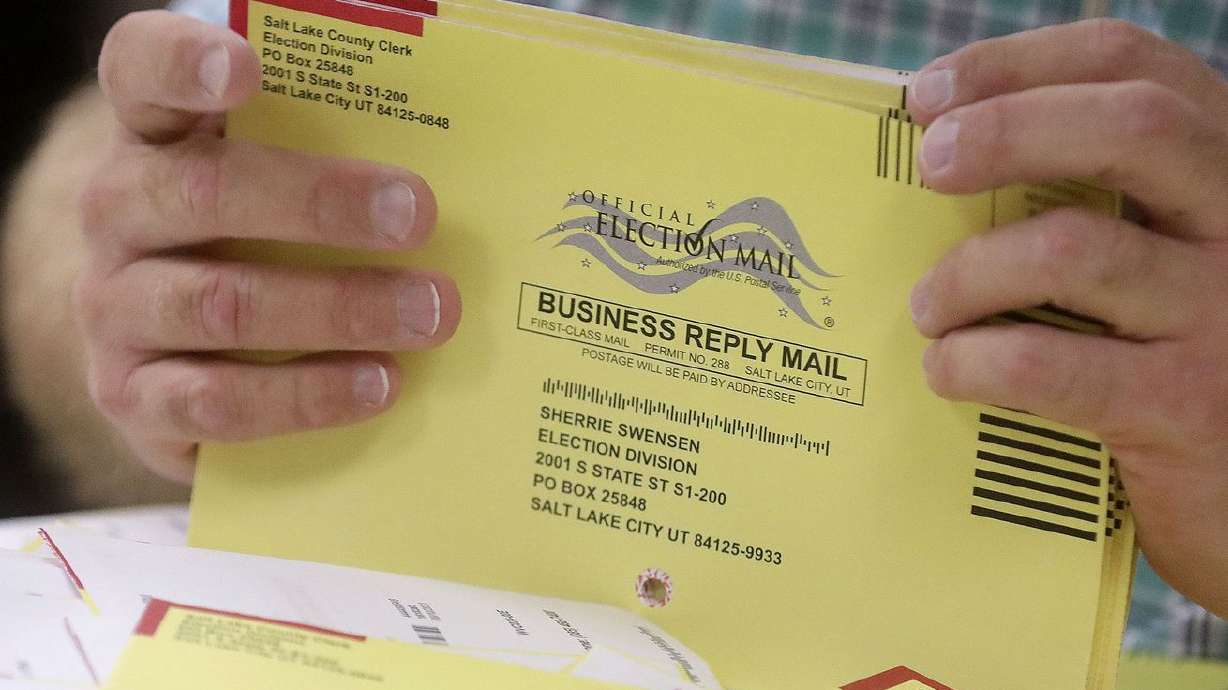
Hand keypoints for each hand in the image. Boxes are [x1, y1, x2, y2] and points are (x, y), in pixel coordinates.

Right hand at [77, 11, 460, 483]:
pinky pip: (218, 401)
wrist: (184, 356)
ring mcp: (114, 308)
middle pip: (202, 190)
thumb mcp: (286, 179)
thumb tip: (463, 156)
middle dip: (319, 202)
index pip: (138, 70)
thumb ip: (336, 150)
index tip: (246, 66)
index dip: (182, 61)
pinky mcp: (135, 397)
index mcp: (154, 136)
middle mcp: (117, 212)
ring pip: (219, 303)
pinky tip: (378, 385)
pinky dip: (306, 395)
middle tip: (417, 215)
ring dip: (337, 308)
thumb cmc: (260, 241)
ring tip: (429, 314)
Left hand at [907, 19, 1227, 615]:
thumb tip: (945, 162)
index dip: (1023, 64)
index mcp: (1221, 174)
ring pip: (1072, 248)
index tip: (930, 92)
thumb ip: (1090, 205)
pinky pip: (1047, 361)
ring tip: (927, 306)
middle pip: (1132, 128)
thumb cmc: (1169, 361)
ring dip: (968, 272)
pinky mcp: (1181, 406)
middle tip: (930, 164)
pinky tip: (949, 371)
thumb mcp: (1154, 263)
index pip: (1137, 67)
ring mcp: (1218, 315)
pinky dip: (974, 360)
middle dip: (1008, 129)